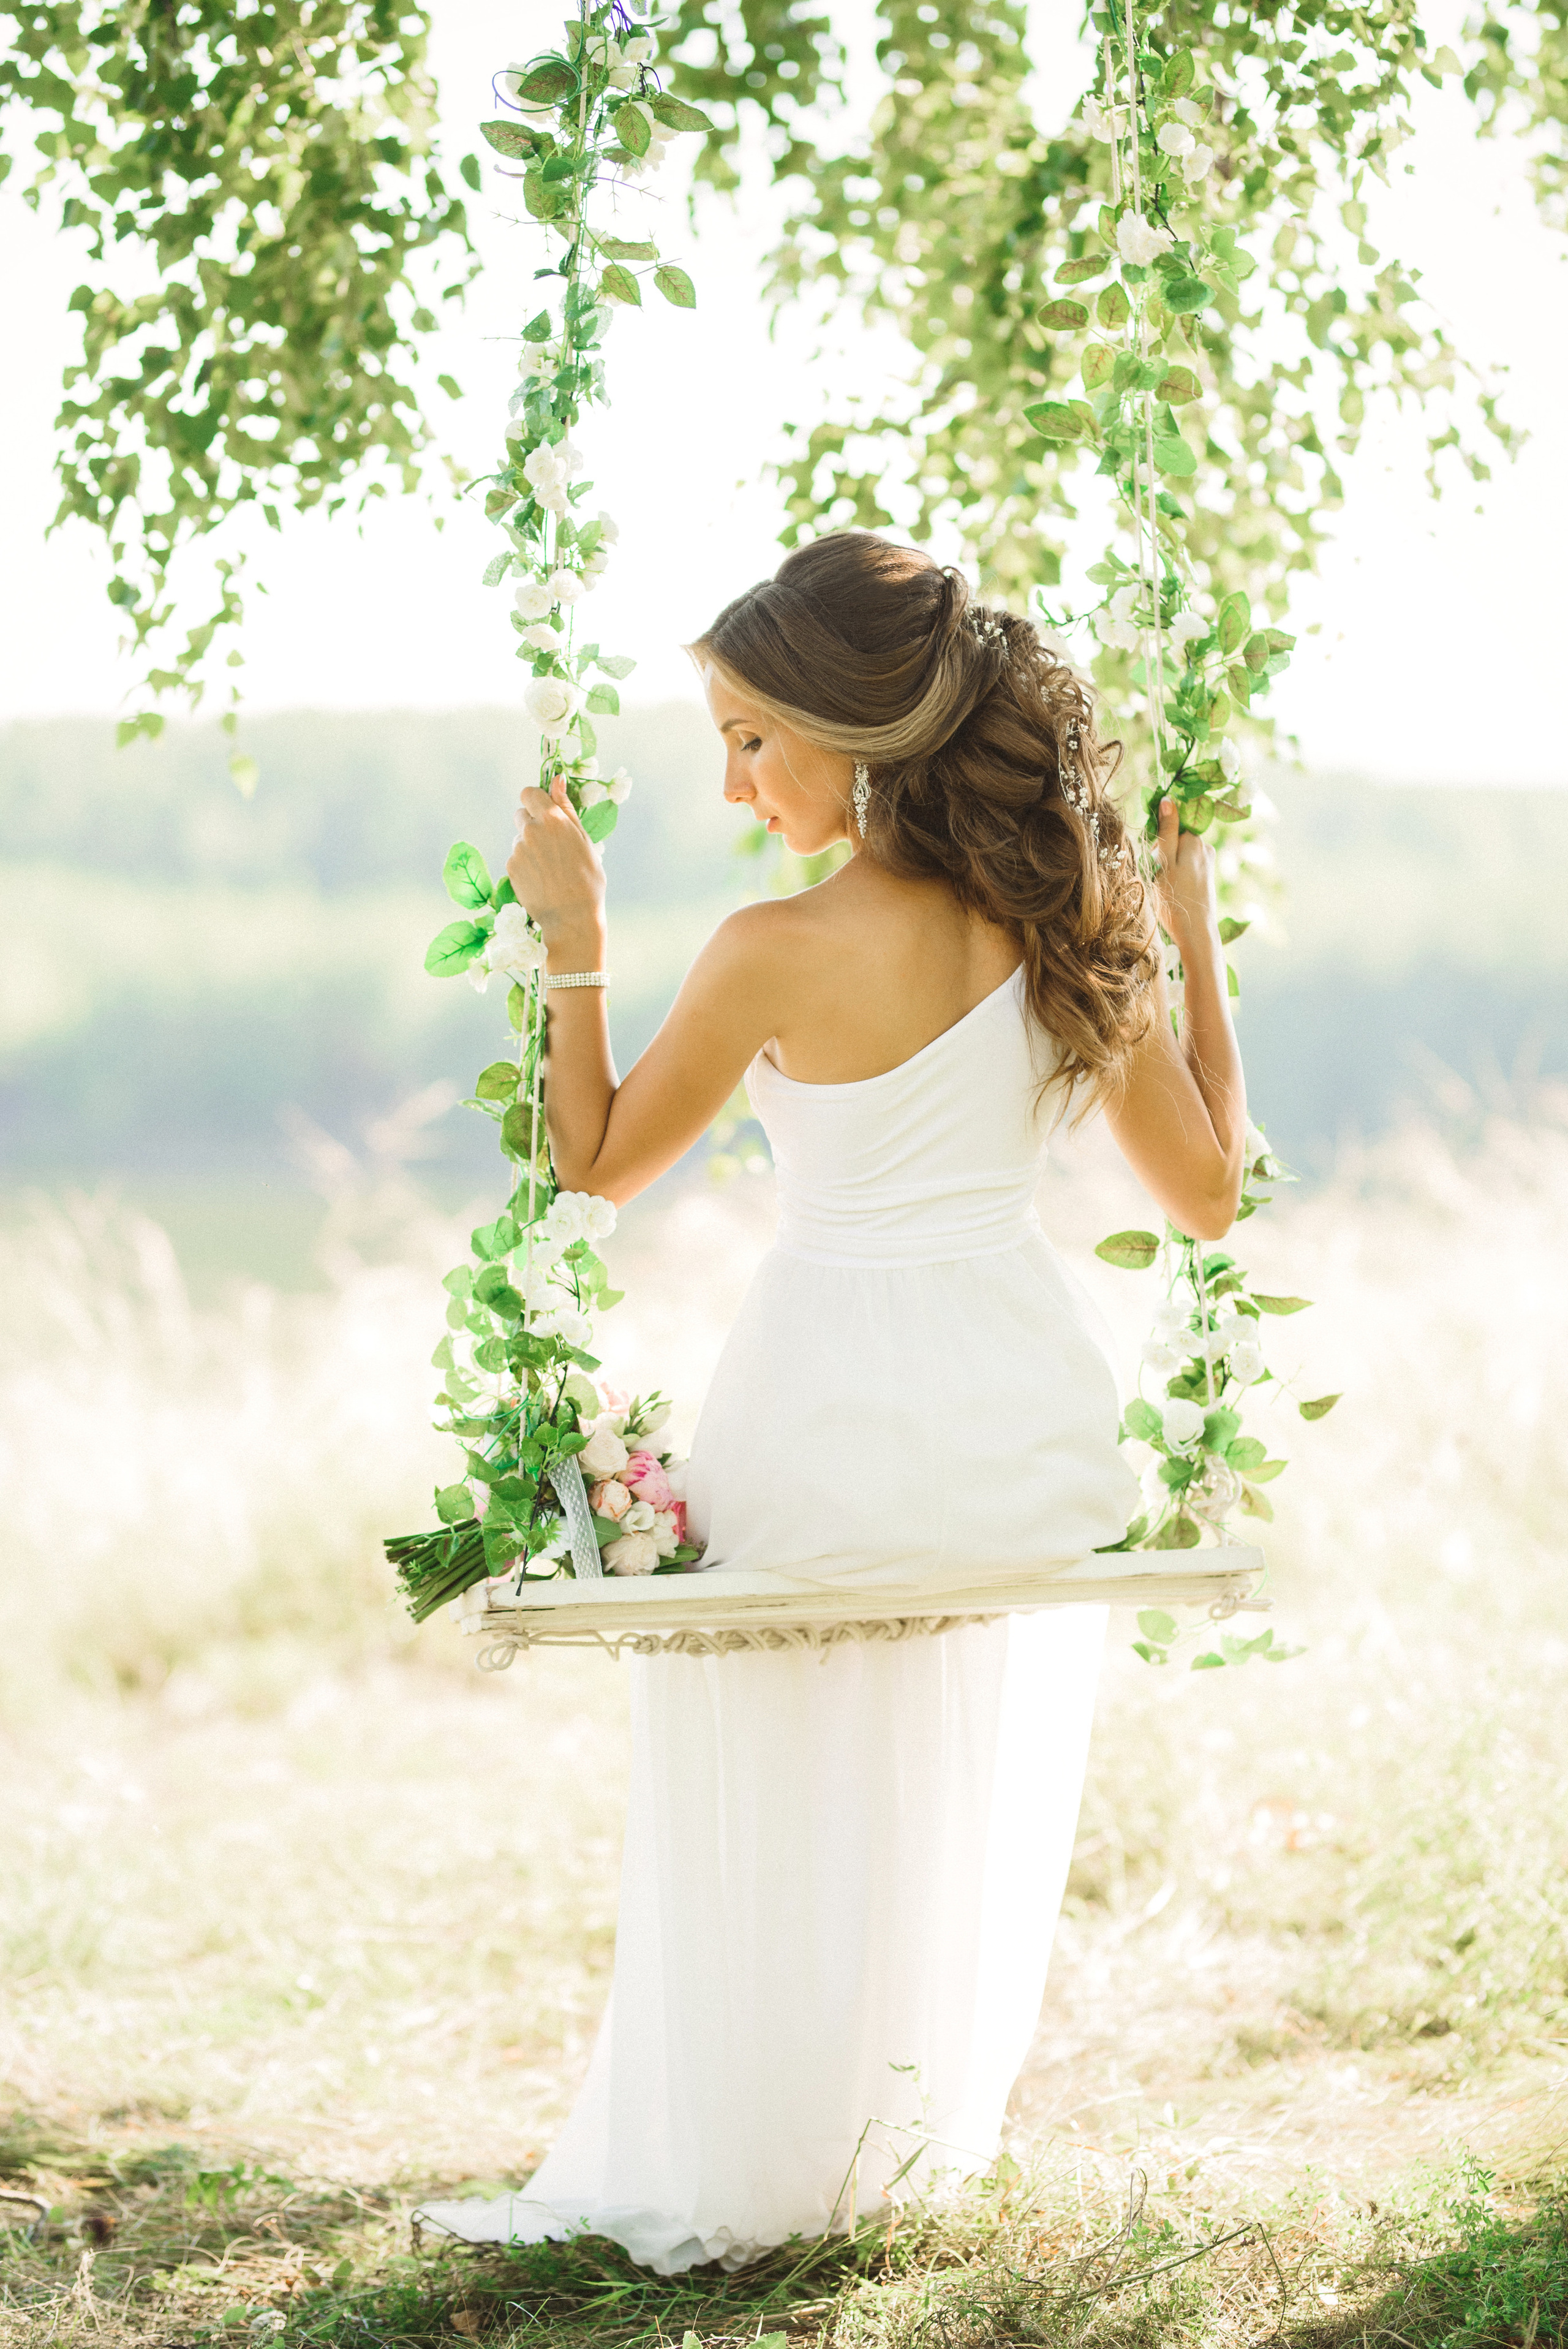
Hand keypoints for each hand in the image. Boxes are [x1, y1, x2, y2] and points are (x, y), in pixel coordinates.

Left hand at [506, 773, 606, 954]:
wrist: (572, 917)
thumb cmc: (587, 878)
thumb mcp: (583, 839)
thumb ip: (566, 807)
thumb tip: (557, 779)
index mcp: (552, 819)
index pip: (529, 793)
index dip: (536, 800)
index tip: (543, 811)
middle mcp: (531, 830)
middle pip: (521, 814)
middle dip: (532, 823)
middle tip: (551, 845)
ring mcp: (518, 849)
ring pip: (519, 838)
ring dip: (529, 846)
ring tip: (549, 868)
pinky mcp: (510, 867)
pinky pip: (515, 857)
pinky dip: (525, 864)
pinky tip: (540, 879)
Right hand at [1153, 795, 1218, 950]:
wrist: (1196, 933)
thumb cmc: (1176, 899)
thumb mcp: (1165, 863)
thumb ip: (1167, 831)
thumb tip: (1167, 799)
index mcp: (1196, 841)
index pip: (1173, 824)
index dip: (1158, 837)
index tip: (1152, 855)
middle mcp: (1206, 849)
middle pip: (1176, 840)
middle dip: (1163, 853)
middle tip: (1157, 875)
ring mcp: (1208, 864)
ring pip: (1180, 855)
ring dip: (1168, 866)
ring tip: (1165, 886)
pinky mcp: (1206, 878)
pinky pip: (1185, 868)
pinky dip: (1176, 876)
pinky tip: (1174, 892)